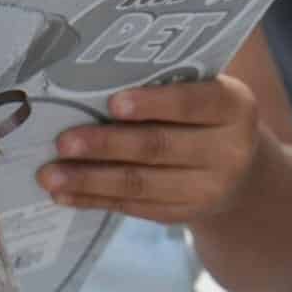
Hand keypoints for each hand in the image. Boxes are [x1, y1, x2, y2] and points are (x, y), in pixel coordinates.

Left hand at [39, 75, 260, 223]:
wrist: (240, 168)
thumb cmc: (202, 113)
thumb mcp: (200, 89)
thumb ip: (162, 82)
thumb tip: (88, 78)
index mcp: (233, 107)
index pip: (192, 103)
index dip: (153, 104)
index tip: (113, 103)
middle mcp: (228, 150)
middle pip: (158, 147)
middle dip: (106, 145)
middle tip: (63, 142)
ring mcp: (208, 189)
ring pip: (141, 183)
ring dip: (90, 179)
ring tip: (50, 174)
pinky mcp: (183, 213)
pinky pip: (134, 207)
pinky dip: (95, 199)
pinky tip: (64, 194)